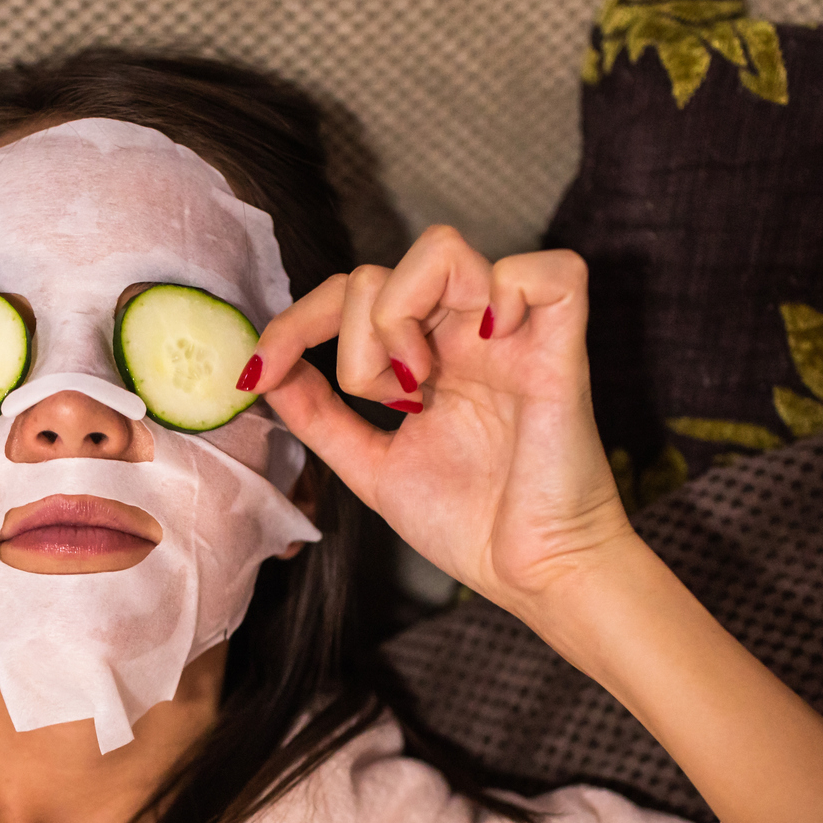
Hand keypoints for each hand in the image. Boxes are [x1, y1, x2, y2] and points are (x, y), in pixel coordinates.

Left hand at [249, 227, 633, 619]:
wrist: (531, 574)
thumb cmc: (471, 525)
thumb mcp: (371, 468)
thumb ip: (320, 418)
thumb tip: (266, 373)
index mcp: (427, 355)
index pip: (351, 295)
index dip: (296, 322)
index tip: (261, 371)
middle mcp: (464, 334)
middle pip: (379, 269)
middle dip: (356, 339)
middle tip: (391, 401)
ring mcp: (511, 334)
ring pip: (442, 248)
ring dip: (405, 314)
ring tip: (424, 384)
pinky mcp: (561, 347)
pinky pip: (548, 269)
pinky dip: (508, 289)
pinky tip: (492, 342)